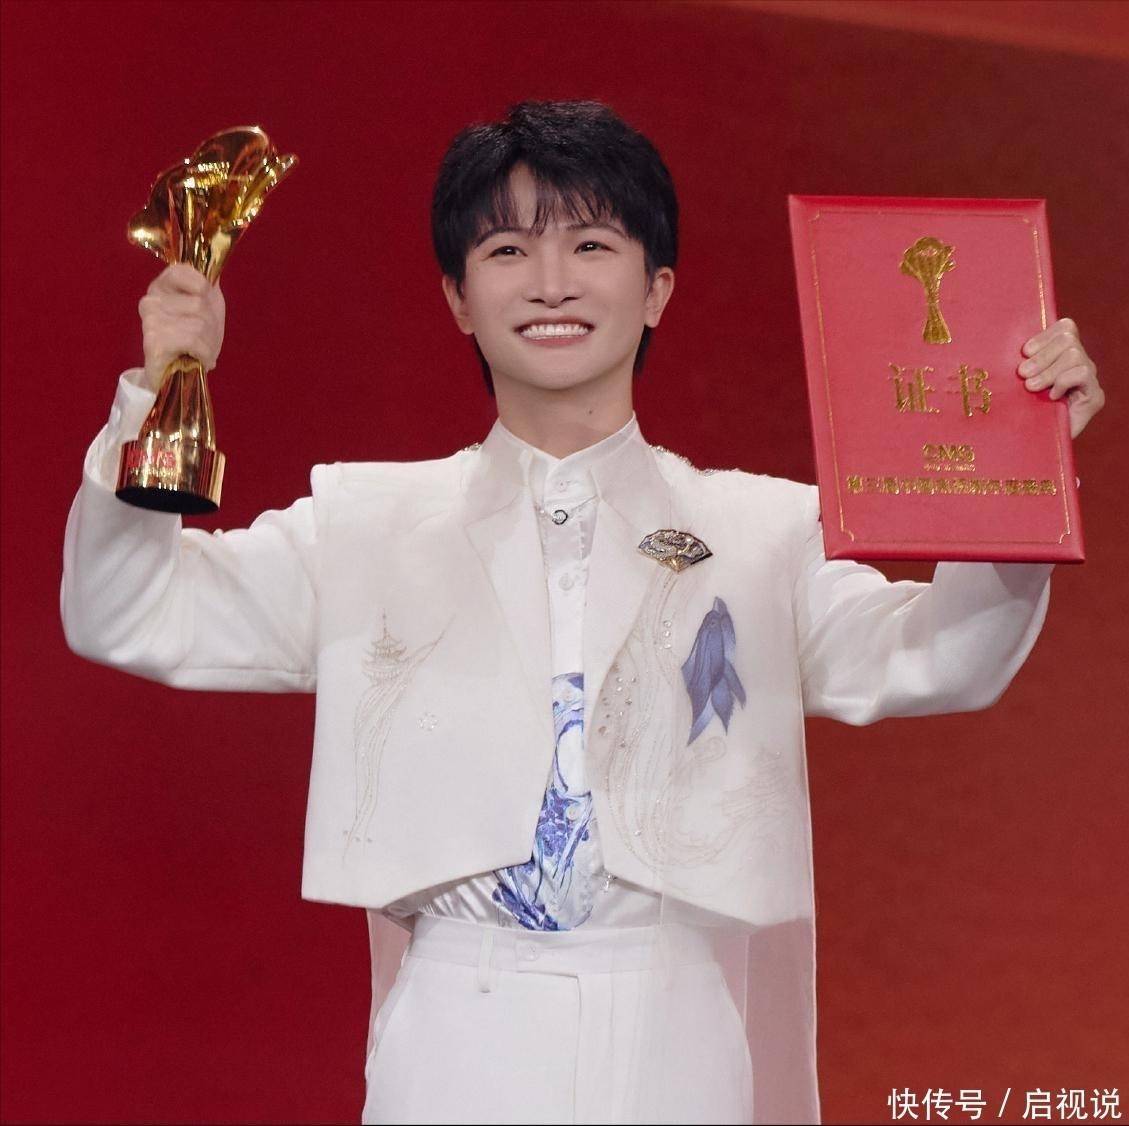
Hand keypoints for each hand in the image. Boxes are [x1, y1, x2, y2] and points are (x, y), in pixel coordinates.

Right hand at [138, 263, 225, 392]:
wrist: (179, 376)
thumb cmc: (192, 339)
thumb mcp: (206, 305)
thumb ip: (207, 282)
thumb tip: (213, 256)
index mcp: (162, 286)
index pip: (184, 270)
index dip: (203, 288)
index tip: (204, 304)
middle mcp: (150, 299)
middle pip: (200, 302)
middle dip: (211, 325)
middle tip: (203, 338)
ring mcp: (150, 321)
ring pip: (199, 323)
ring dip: (209, 342)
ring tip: (199, 350)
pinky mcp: (153, 343)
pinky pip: (193, 340)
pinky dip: (204, 353)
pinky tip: (197, 359)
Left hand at [1017, 317, 1103, 439]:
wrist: (1033, 449)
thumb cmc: (1017, 415)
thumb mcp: (1012, 387)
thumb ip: (1015, 366)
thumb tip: (990, 346)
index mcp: (1060, 355)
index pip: (1065, 327)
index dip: (1044, 335)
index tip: (1023, 352)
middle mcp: (1078, 363)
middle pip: (1068, 337)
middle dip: (1042, 356)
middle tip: (1023, 375)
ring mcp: (1088, 379)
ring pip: (1074, 353)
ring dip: (1048, 371)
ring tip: (1033, 388)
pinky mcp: (1094, 396)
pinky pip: (1082, 372)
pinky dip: (1063, 382)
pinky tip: (1052, 397)